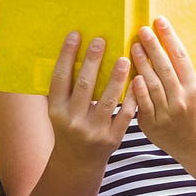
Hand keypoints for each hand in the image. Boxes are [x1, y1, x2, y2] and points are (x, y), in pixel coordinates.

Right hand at [46, 33, 137, 164]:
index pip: (60, 79)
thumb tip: (70, 51)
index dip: (67, 56)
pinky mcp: (113, 137)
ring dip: (117, 77)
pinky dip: (132, 97)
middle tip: (102, 40)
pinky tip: (139, 80)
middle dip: (93, 61)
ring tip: (125, 58)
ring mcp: (93, 130)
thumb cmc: (69, 127)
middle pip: (85, 86)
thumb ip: (64, 88)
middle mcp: (73, 120)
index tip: (75, 35)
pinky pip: (125, 113)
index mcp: (56, 110)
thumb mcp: (59, 110)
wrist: (77, 161)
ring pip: (108, 99)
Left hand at [128, 17, 195, 158]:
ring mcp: (167, 112)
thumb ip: (180, 75)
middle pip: (165, 68)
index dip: (170, 38)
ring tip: (133, 47)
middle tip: (142, 30)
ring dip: (142, 63)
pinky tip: (132, 76)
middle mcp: (182, 98)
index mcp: (194, 87)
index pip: (181, 57)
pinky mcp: (153, 124)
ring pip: (153, 84)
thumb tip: (164, 49)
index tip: (161, 22)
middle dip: (153, 47)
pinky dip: (138, 90)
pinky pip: (143, 104)